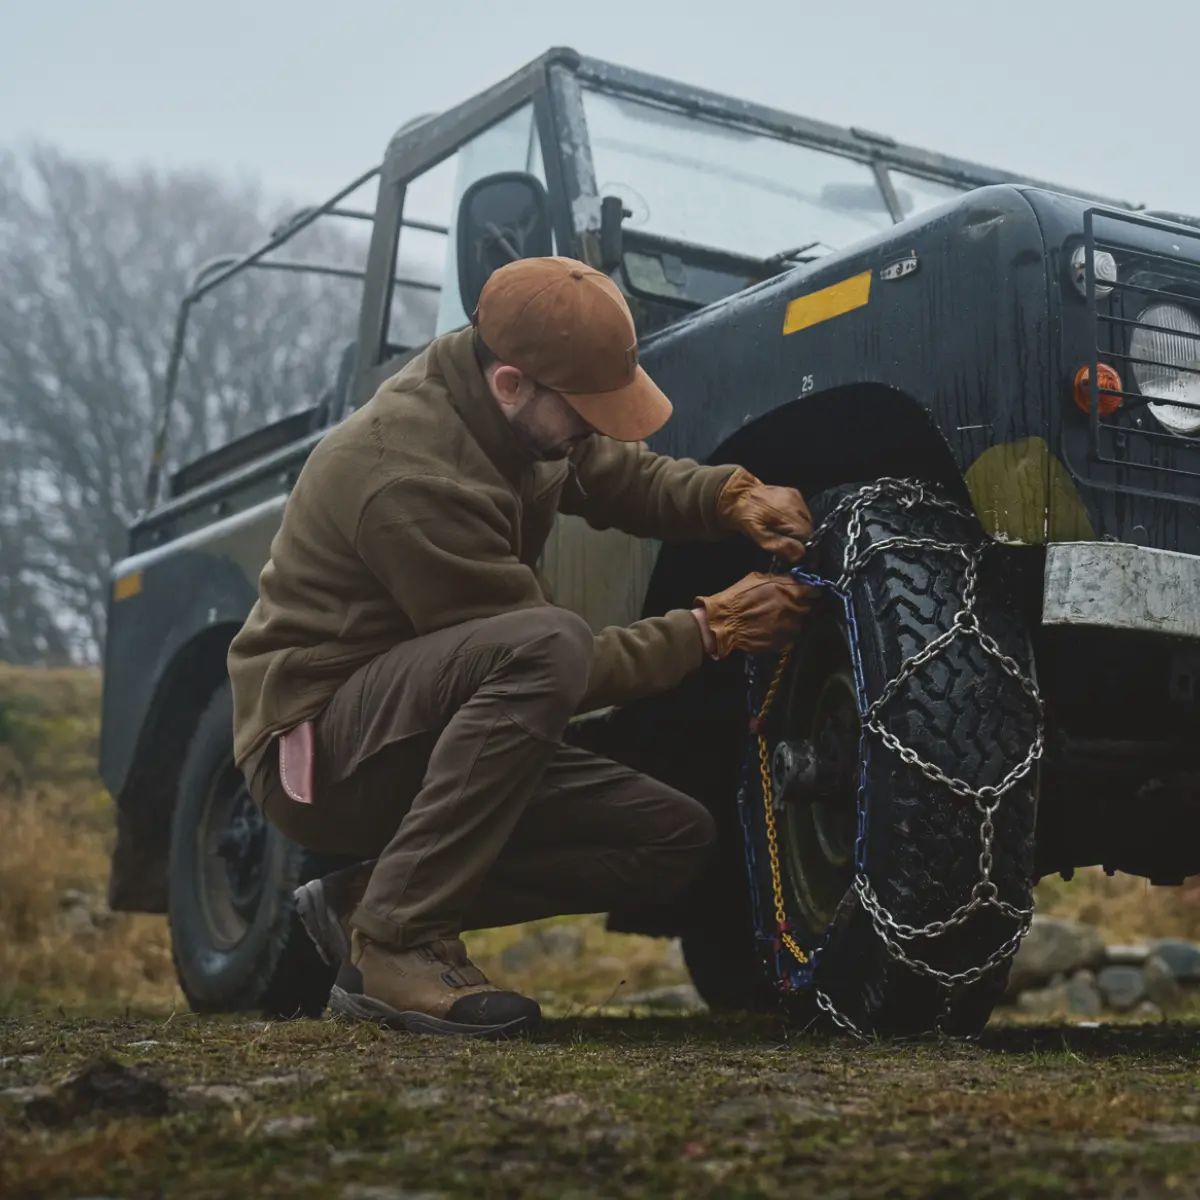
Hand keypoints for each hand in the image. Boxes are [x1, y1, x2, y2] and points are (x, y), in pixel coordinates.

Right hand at [694, 571, 820, 658]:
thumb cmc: (737, 598)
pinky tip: (772, 628)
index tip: (808, 592)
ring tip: (777, 617)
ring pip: (800, 622)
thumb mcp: (757, 579)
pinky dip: (785, 632)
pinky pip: (791, 635)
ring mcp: (790, 627)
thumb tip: (791, 579)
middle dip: (802, 604)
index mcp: (789, 591)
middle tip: (788, 604)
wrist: (724, 623)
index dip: (810, 591)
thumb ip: (778, 579)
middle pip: (808, 607)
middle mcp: (794, 609)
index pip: (813, 590)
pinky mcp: (784, 642)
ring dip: (793, 619)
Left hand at [717, 467, 812, 562]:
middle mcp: (794, 502)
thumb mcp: (756, 534)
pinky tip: (783, 521)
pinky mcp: (795, 494)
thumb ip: (778, 545)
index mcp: (785, 512)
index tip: (791, 552)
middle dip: (799, 539)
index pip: (806, 535)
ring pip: (808, 521)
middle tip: (782, 541)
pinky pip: (803, 513)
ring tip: (780, 530)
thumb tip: (798, 554)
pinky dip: (796, 520)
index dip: (800, 547)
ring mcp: (796, 497)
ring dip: (798, 530)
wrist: (737, 495)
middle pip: (808, 529)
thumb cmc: (744, 516)